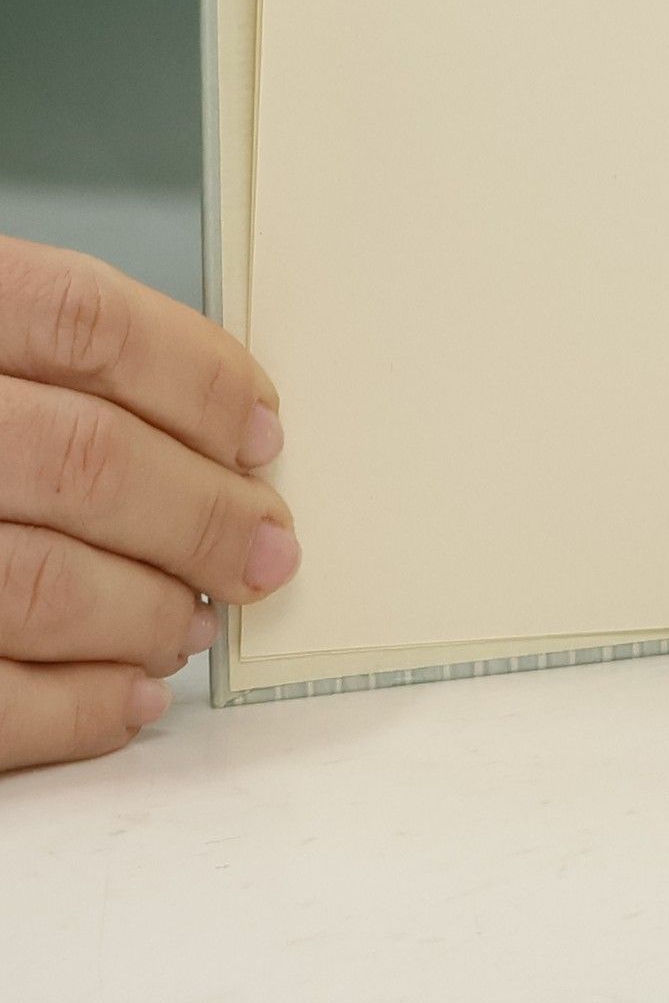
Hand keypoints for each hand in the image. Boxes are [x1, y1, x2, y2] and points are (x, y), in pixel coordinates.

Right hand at [0, 234, 299, 771]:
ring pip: (43, 582)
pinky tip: (130, 696)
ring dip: (147, 612)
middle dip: (202, 515)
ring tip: (192, 620)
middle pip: (86, 459)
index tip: (263, 433)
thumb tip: (221, 433)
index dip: (199, 379)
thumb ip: (62, 367)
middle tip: (264, 547)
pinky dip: (78, 707)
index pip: (89, 322)